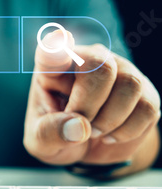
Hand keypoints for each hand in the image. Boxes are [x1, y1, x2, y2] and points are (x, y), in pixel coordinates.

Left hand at [24, 30, 160, 173]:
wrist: (87, 148)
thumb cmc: (57, 135)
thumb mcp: (41, 142)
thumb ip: (50, 133)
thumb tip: (80, 127)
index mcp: (51, 68)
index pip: (52, 49)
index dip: (56, 45)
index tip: (59, 41)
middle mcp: (87, 59)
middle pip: (101, 65)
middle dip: (89, 105)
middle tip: (79, 124)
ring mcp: (119, 70)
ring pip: (130, 84)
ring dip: (110, 120)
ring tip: (93, 131)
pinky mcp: (144, 90)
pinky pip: (146, 107)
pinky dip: (127, 130)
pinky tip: (111, 134)